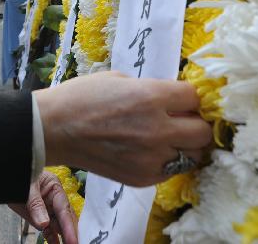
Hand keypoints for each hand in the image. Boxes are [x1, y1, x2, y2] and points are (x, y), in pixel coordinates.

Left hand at [9, 171, 77, 243]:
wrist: (7, 177)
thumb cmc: (22, 174)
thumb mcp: (28, 185)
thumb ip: (35, 204)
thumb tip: (44, 223)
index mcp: (55, 188)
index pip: (64, 209)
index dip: (69, 226)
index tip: (72, 240)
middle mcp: (55, 200)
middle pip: (65, 220)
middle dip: (71, 234)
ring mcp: (48, 210)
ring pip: (59, 227)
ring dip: (64, 239)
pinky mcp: (41, 219)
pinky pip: (49, 231)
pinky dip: (53, 240)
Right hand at [35, 72, 211, 186]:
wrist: (54, 129)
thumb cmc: (83, 97)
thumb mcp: (121, 80)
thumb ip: (152, 89)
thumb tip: (173, 99)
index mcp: (152, 97)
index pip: (195, 98)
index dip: (188, 97)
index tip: (179, 99)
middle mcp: (157, 129)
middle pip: (203, 132)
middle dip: (194, 122)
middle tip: (179, 119)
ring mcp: (151, 158)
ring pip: (193, 155)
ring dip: (184, 145)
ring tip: (166, 138)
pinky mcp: (142, 178)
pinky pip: (171, 170)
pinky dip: (166, 160)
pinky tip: (148, 150)